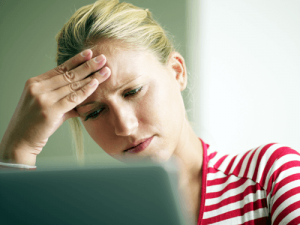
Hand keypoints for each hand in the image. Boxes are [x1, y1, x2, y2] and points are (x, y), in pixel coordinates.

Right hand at [0, 49, 109, 165]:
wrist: (19, 141)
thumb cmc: (35, 124)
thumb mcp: (47, 105)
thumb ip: (64, 99)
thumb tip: (84, 96)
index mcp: (36, 82)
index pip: (60, 68)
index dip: (77, 60)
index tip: (90, 53)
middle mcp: (38, 87)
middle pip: (69, 74)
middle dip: (88, 66)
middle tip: (103, 58)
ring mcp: (43, 98)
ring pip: (73, 85)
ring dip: (92, 77)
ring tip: (105, 70)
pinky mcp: (49, 111)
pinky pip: (72, 98)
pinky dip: (86, 91)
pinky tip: (96, 84)